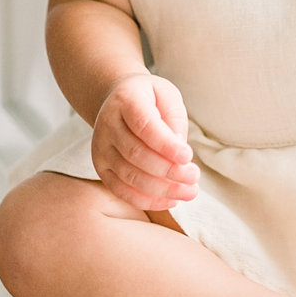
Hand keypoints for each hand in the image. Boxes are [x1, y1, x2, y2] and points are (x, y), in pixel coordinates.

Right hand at [90, 71, 198, 210]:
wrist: (119, 100)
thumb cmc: (150, 98)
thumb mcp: (168, 96)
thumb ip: (174, 122)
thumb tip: (179, 157)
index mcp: (126, 100)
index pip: (144, 125)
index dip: (166, 145)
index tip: (188, 156)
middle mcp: (108, 124)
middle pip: (136, 154)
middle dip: (169, 170)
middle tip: (194, 176)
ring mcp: (101, 148)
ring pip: (129, 176)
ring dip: (162, 189)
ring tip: (189, 191)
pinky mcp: (101, 167)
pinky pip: (121, 190)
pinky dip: (147, 200)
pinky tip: (170, 199)